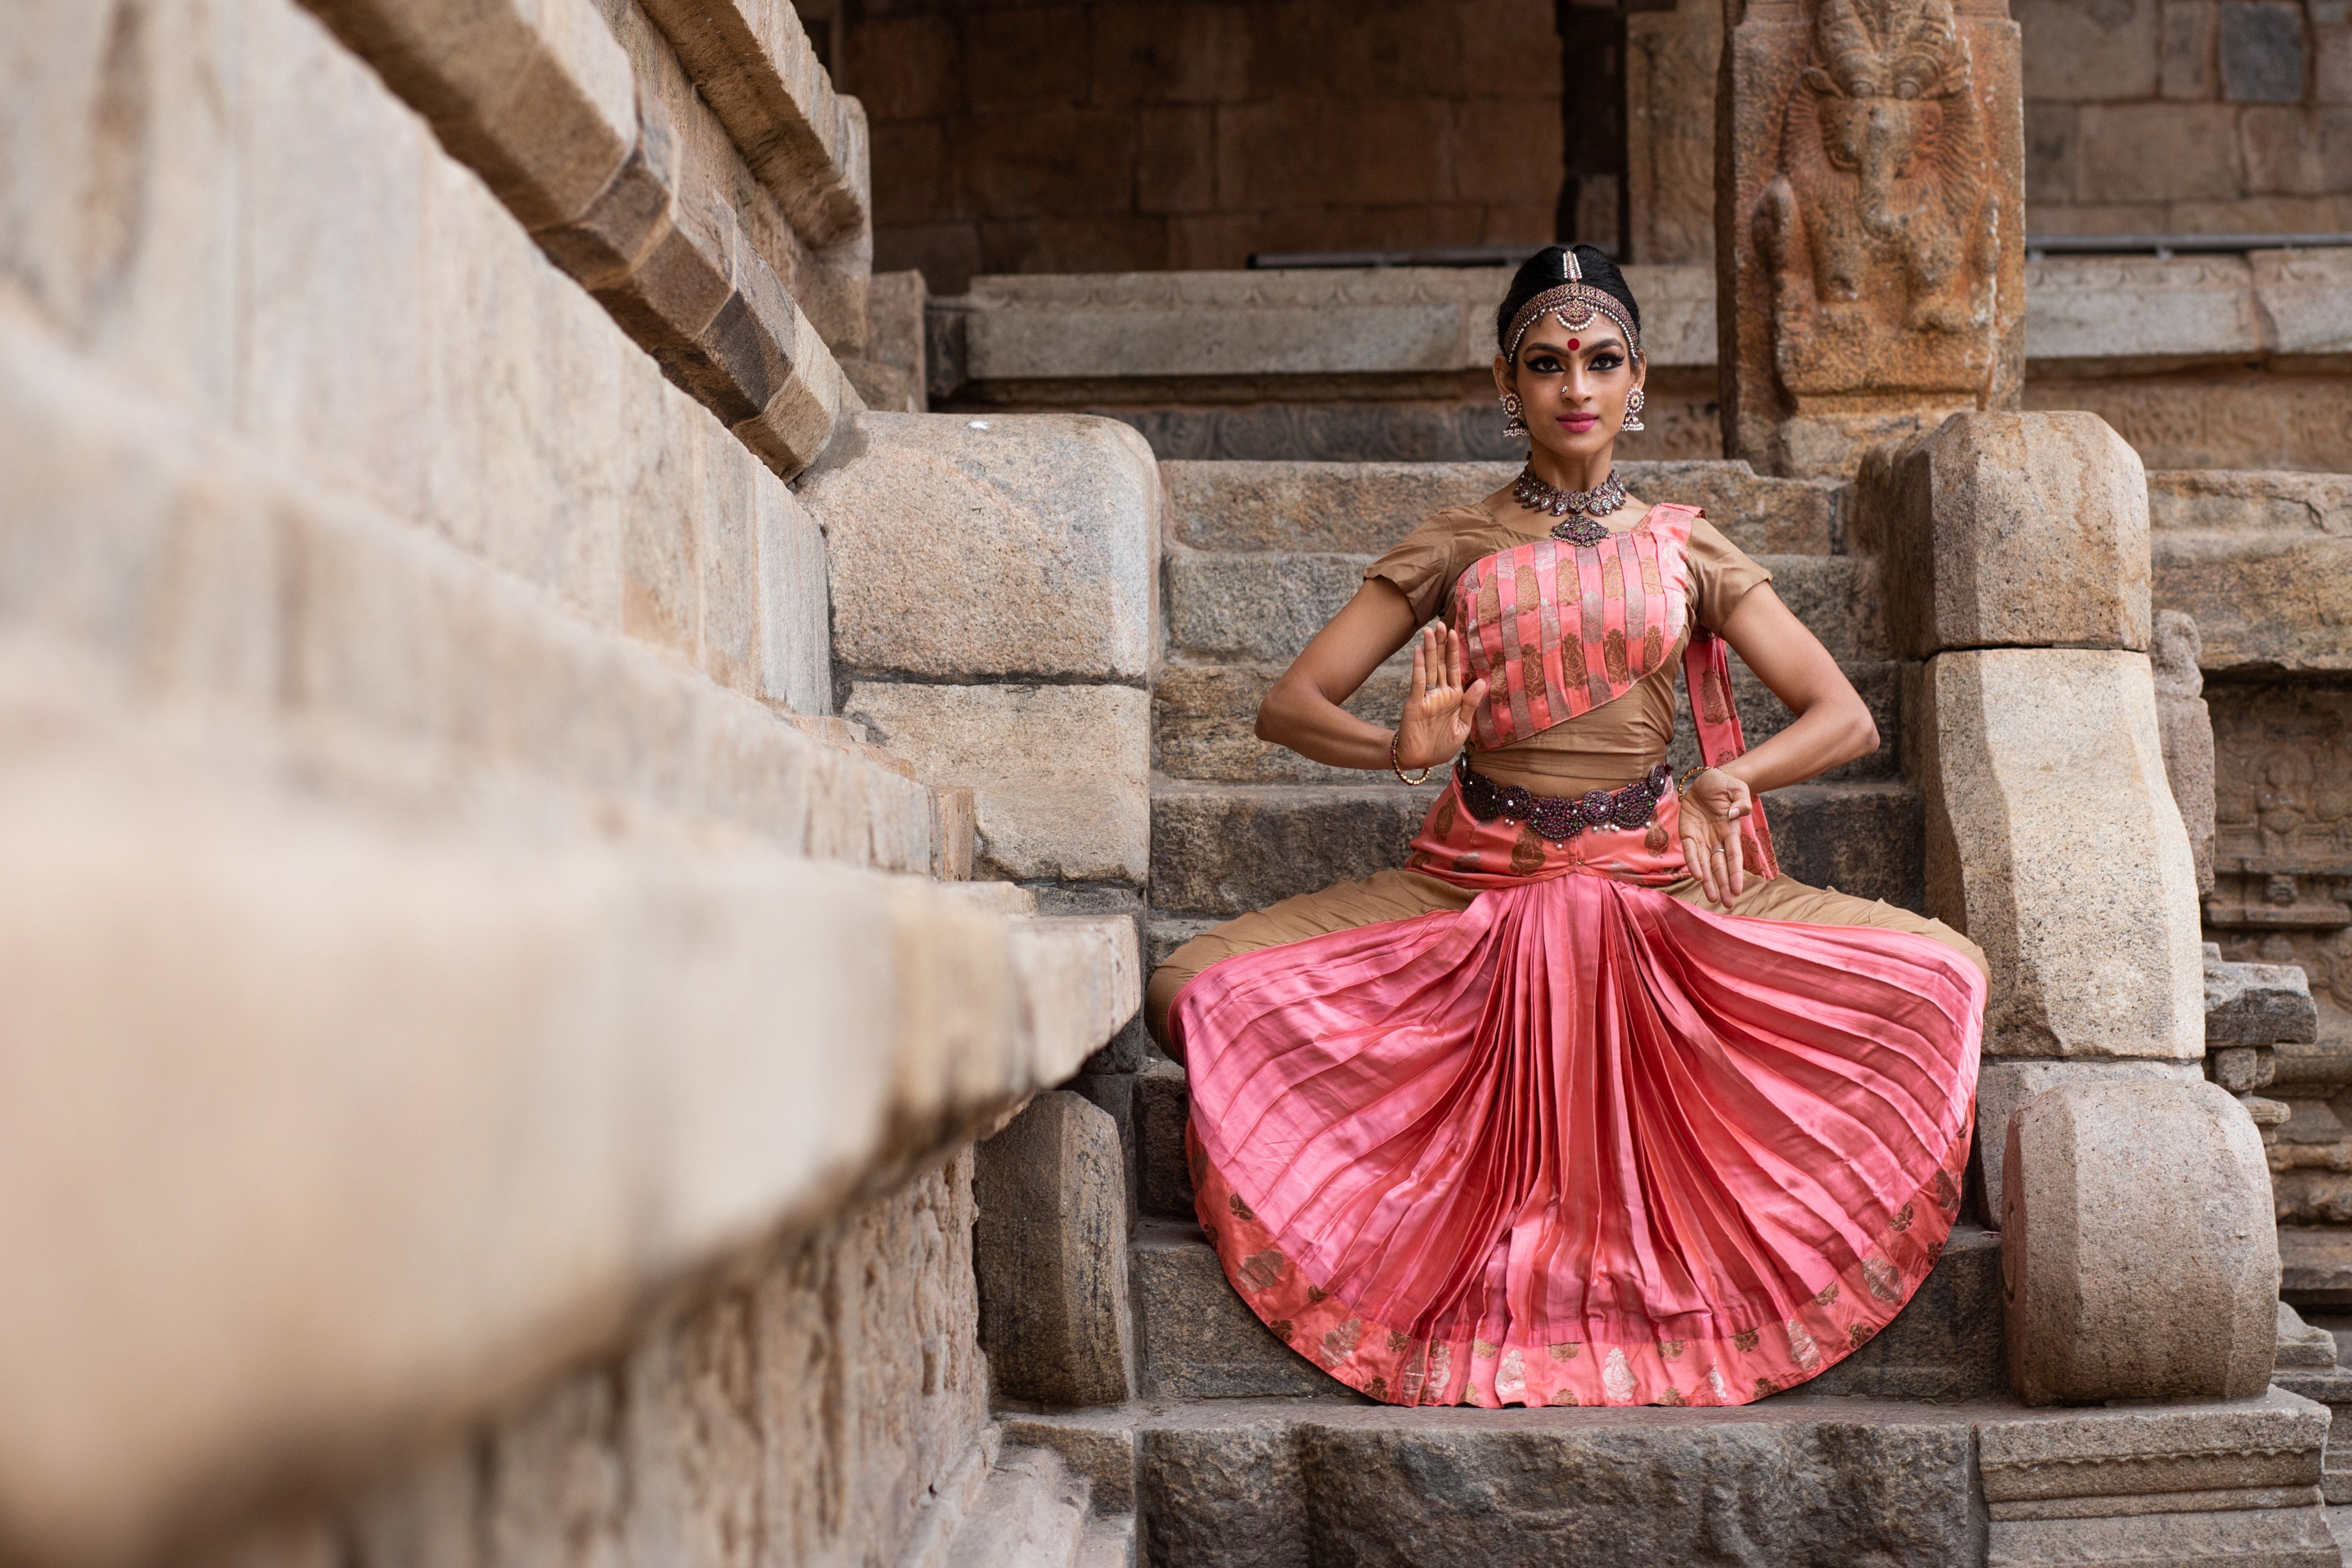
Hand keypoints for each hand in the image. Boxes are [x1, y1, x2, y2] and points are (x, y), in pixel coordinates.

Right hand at [1394, 625, 1488, 770]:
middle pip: (1441, 663)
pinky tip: (1419, 651)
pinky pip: (1418, 682)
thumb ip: (1470, 704)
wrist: (1420, 760)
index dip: (1454, 652)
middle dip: (1441, 644)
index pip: (1455, 669)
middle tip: (1441, 624)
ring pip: (1429, 668)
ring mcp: (1427, 696)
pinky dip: (1418, 666)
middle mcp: (1440, 693)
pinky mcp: (1415, 703)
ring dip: (1429, 650)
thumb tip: (1481, 681)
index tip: (1454, 633)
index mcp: (1454, 697)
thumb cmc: (1441, 746)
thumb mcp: (1463, 727)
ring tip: (1429, 631)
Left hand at [1677, 766, 1754, 905]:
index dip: (1735, 873)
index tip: (1738, 890)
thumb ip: (1741, 801)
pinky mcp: (1687, 833)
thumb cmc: (1726, 785)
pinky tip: (1697, 877)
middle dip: (1723, 884)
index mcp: (1731, 830)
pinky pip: (1689, 851)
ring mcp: (1702, 837)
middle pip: (1720, 865)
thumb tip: (1737, 814)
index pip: (1734, 856)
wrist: (1708, 778)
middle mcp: (1717, 838)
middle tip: (1728, 904)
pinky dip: (1692, 863)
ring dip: (1709, 881)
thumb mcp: (1738, 789)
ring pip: (1705, 863)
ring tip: (1712, 898)